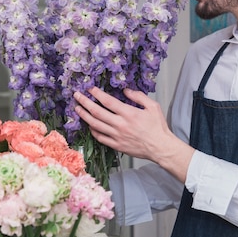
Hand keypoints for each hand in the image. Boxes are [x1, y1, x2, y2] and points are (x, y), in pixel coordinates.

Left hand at [74, 87, 194, 181]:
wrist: (160, 147)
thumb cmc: (158, 127)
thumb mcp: (153, 107)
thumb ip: (139, 97)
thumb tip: (125, 91)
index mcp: (129, 113)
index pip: (107, 101)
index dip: (96, 94)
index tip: (90, 89)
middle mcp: (120, 124)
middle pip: (97, 112)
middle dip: (85, 102)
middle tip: (77, 95)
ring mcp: (117, 136)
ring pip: (95, 125)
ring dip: (84, 116)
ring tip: (77, 109)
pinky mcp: (116, 145)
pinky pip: (100, 138)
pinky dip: (93, 131)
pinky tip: (90, 126)